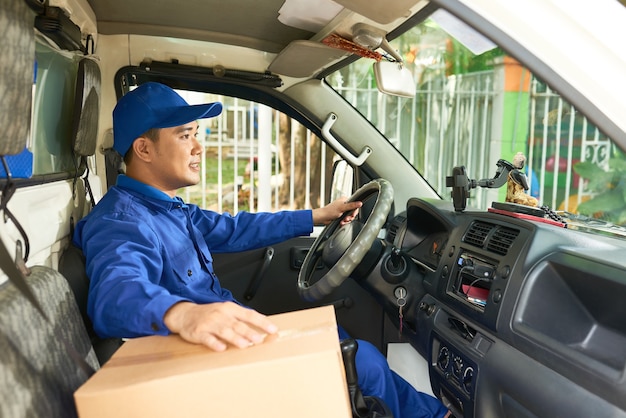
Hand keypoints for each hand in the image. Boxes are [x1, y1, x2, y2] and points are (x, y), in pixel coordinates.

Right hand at [163, 301, 277, 350]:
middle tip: (260, 339)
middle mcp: (221, 314)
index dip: (262, 322)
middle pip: (238, 324)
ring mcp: (210, 323)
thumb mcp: (226, 311)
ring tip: (245, 345)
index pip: (249, 314)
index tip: (273, 329)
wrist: (185, 314)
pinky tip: (221, 348)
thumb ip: (242, 318)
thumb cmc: (209, 314)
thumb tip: (262, 326)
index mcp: (230, 309)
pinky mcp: (199, 332)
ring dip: (235, 338)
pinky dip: (215, 343)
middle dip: (250, 332)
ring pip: (225, 331)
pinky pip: (208, 338)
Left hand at [312, 198, 361, 225]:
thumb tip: (360, 203)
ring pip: (349, 216)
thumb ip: (352, 206)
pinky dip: (344, 222)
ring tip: (343, 221)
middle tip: (347, 218)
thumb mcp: (342, 208)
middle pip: (352, 212)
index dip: (354, 211)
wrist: (323, 217)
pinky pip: (346, 219)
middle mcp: (344, 204)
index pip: (355, 205)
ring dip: (347, 220)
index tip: (352, 215)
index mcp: (345, 200)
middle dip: (350, 217)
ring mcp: (342, 210)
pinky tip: (341, 222)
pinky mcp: (341, 215)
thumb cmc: (330, 211)